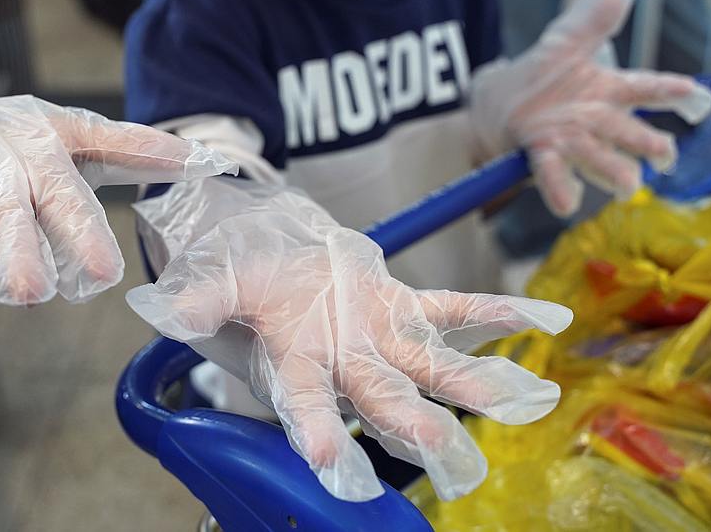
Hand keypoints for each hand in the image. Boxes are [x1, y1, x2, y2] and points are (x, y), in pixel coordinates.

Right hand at [0, 95, 236, 304]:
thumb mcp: (74, 135)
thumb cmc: (16, 140)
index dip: (84, 232)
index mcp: (45, 146)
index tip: (104, 272)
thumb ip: (132, 149)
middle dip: (22, 251)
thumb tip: (201, 159)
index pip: (67, 193)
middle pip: (13, 211)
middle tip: (33, 293)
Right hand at [127, 178, 572, 500]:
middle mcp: (342, 360)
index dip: (314, 429)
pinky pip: (452, 311)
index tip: (331, 462)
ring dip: (476, 386)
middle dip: (415, 427)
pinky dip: (494, 316)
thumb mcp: (215, 274)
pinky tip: (544, 322)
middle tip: (453, 460)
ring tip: (527, 401)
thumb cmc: (239, 268)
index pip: (302, 401)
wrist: (271, 248)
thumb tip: (166, 312)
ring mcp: (378, 337)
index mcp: (293, 358)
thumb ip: (201, 295)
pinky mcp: (402, 308)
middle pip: (381, 398)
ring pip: (429, 367)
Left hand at [470, 0, 710, 216]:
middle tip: (663, 153)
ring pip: (596, 156)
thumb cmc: (541, 78)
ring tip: (628, 183)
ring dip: (612, 169)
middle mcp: (593, 120)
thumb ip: (591, 17)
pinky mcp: (541, 155)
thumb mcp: (564, 42)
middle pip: (625, 131)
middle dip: (645, 142)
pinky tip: (566, 204)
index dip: (667, 90)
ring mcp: (569, 140)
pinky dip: (559, 188)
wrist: (496, 107)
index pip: (642, 88)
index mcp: (606, 90)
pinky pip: (551, 172)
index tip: (692, 92)